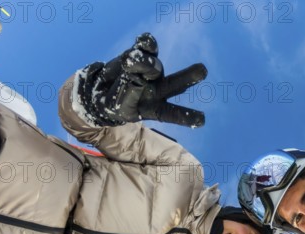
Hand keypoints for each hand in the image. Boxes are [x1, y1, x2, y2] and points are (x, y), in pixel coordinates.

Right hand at [77, 32, 206, 126]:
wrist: (102, 90)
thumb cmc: (114, 104)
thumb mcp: (118, 108)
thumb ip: (128, 95)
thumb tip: (136, 75)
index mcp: (157, 108)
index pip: (173, 113)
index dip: (187, 117)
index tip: (202, 120)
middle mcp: (159, 88)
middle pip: (176, 84)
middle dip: (189, 76)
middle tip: (203, 70)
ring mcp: (151, 71)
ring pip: (155, 64)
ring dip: (144, 63)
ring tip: (128, 64)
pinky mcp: (141, 55)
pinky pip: (147, 46)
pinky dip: (145, 43)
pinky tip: (142, 41)